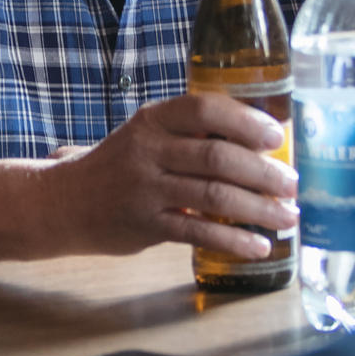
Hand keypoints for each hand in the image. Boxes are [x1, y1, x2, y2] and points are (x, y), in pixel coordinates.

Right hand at [44, 93, 297, 258]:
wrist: (62, 203)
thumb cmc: (117, 168)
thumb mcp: (145, 137)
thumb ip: (188, 135)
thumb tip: (257, 144)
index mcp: (153, 120)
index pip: (205, 109)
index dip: (246, 121)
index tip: (277, 137)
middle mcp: (148, 150)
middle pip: (218, 156)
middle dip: (264, 172)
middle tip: (292, 185)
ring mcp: (144, 188)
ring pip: (214, 196)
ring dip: (259, 208)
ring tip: (286, 217)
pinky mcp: (144, 225)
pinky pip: (198, 231)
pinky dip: (234, 239)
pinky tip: (258, 246)